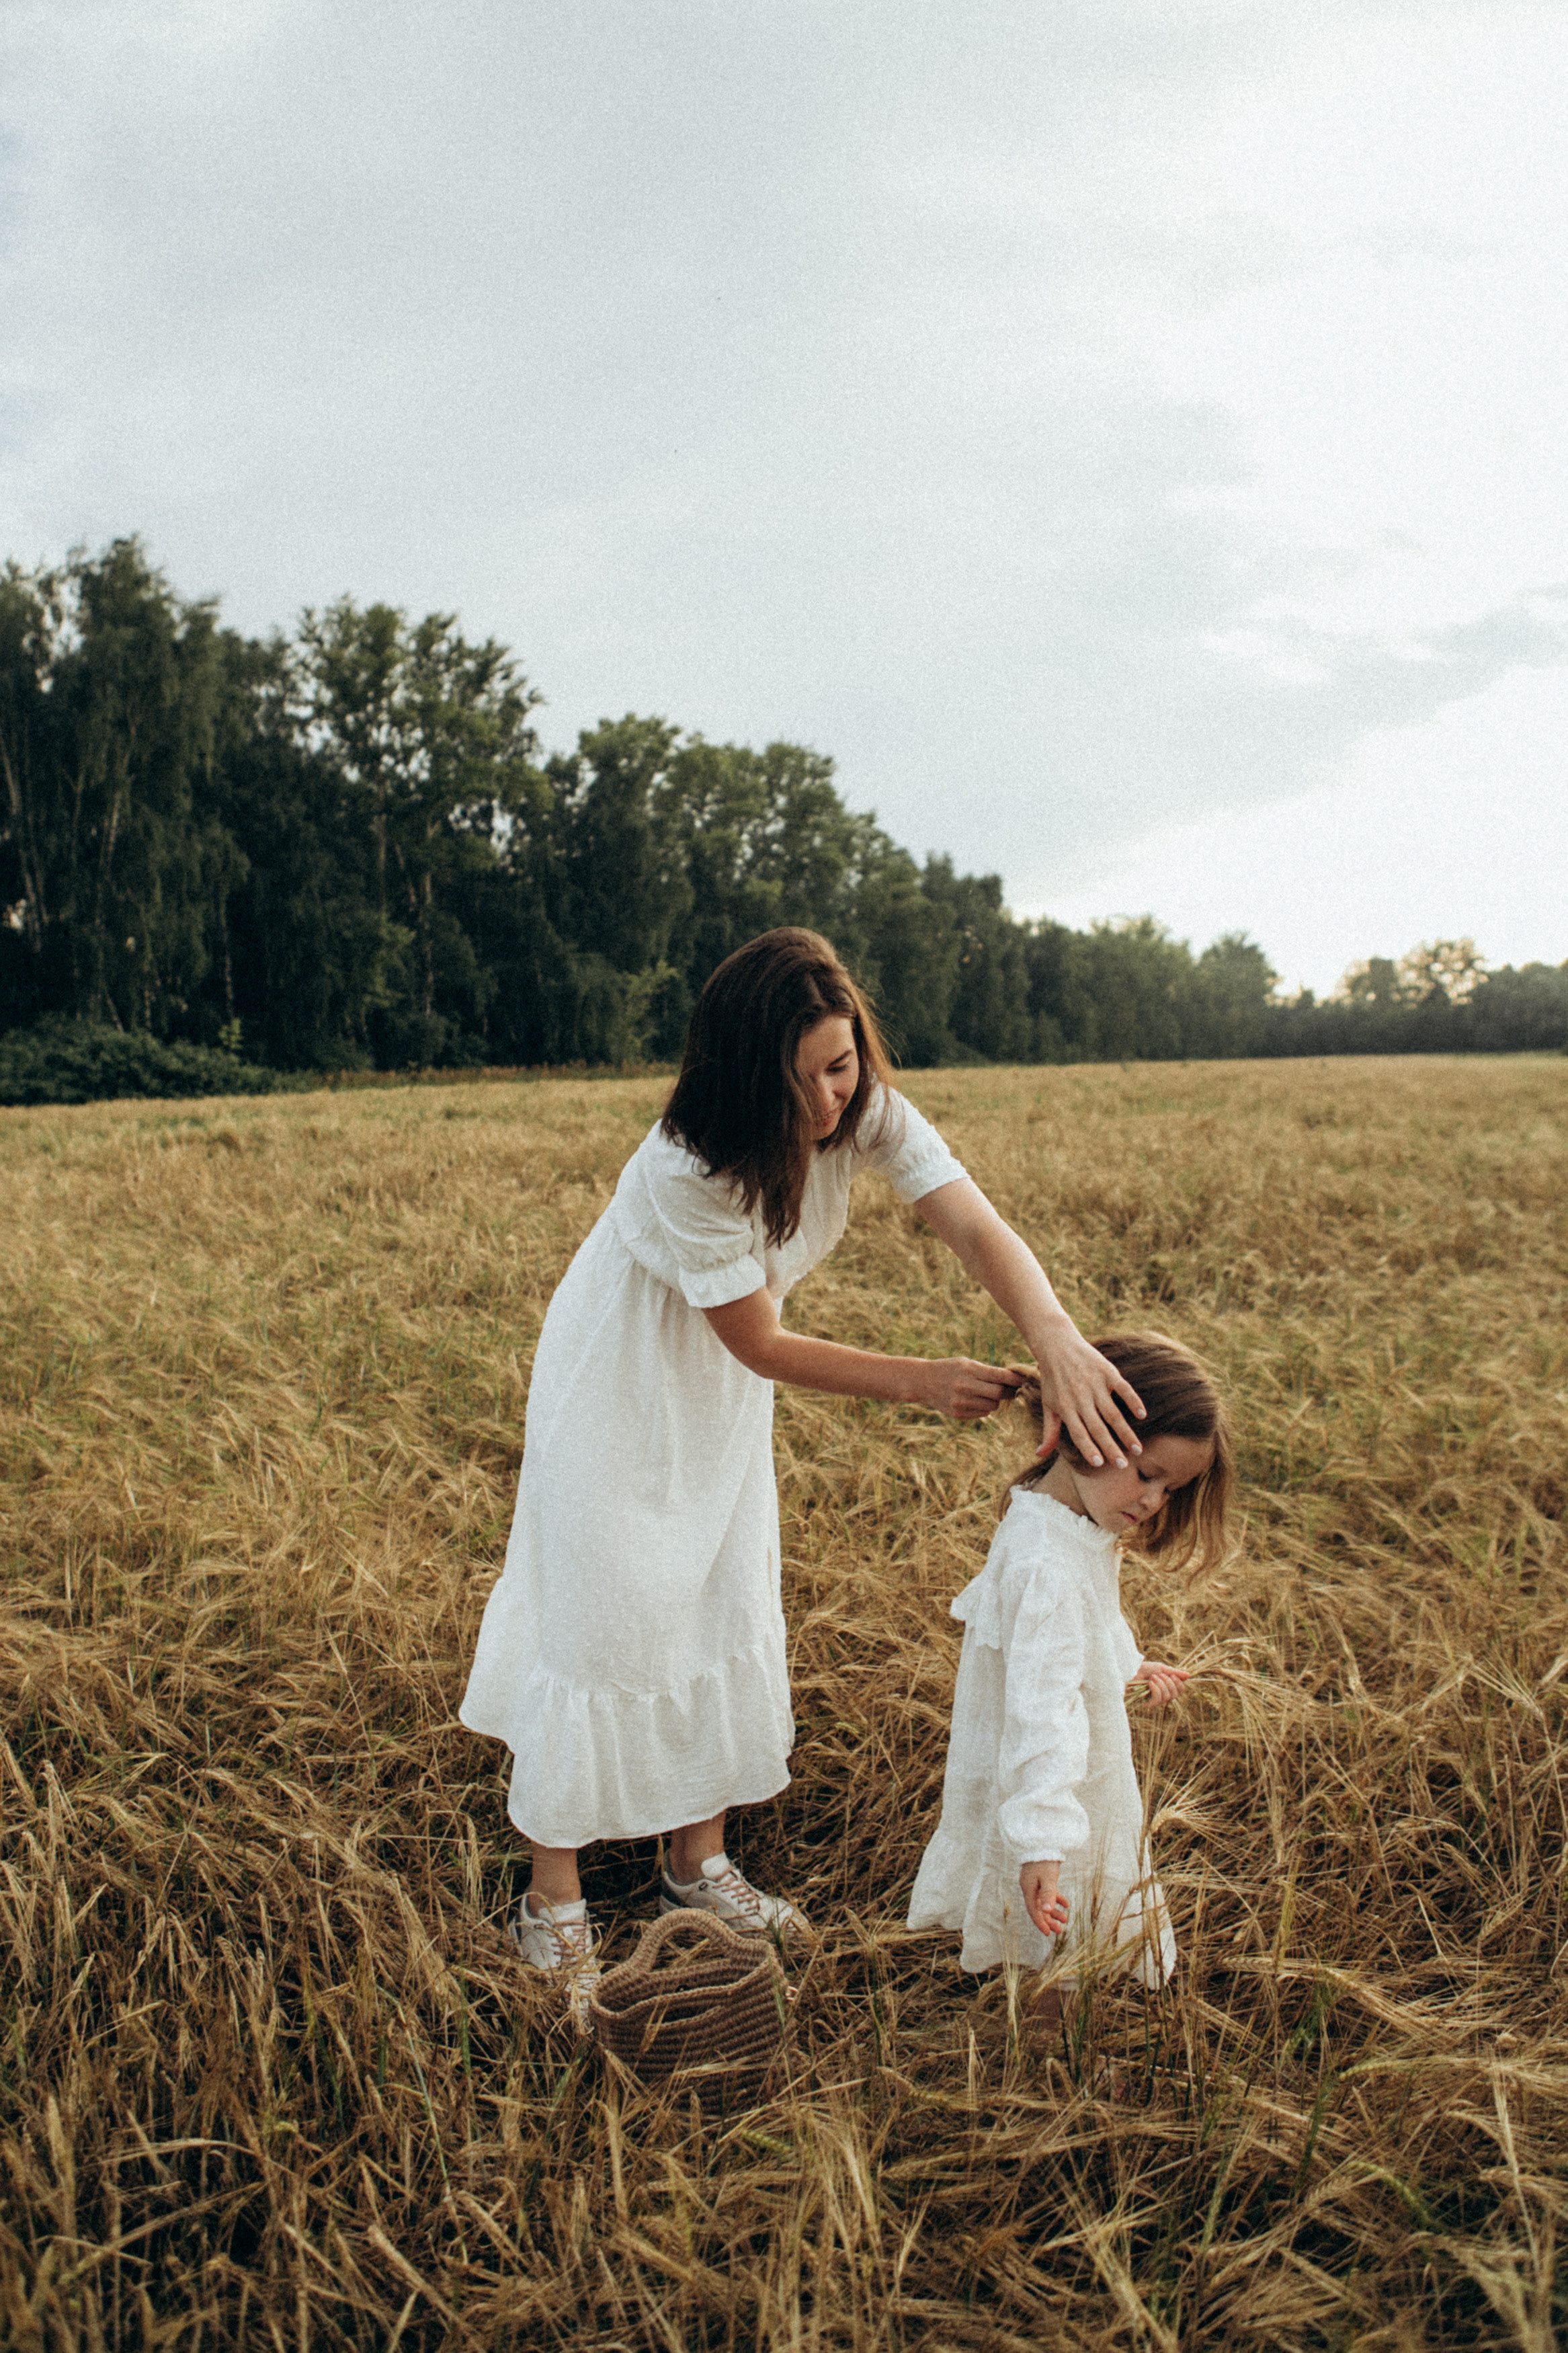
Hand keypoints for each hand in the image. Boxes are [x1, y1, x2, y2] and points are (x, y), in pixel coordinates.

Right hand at [913, 1358, 1026, 1421]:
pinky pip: (982, 1414)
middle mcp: (965, 1386)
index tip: (1025, 1380)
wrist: (922, 1381)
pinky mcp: (958, 1414)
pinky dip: (983, 1408)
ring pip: (992, 1406)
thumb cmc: (950, 1369)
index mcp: (969, 1370)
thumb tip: (1015, 1381)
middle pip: (999, 1394)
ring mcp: (961, 1402)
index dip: (1016, 1379)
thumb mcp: (966, 1363)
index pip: (1000, 1376)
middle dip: (1007, 1392)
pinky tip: (974, 1400)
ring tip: (986, 1394)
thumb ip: (988, 1372)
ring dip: (994, 1401)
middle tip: (1010, 1390)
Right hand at [1020, 1860, 1069, 1938]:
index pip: (1033, 1910)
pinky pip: (1048, 1893)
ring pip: (1043, 1902)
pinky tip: (1066, 1904)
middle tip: (1060, 1931)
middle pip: (1038, 1908)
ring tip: (1065, 1919)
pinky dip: (1056, 1899)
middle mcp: (1030, 1888)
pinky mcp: (1041, 1878)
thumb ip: (1048, 1894)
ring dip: (1054, 1911)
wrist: (1042, 1841)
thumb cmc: (1045, 1859)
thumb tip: (1046, 1911)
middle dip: (1049, 1920)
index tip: (1048, 1934)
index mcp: (1028, 1889)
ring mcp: (1035, 1883)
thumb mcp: (1048, 1878)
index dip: (1040, 1923)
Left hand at [1032, 1324, 1144, 1467]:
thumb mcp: (1048, 1405)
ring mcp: (1094, 1384)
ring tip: (1136, 1449)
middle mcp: (1080, 1397)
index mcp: (1065, 1407)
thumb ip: (1049, 1432)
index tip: (1099, 1464)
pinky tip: (1142, 1415)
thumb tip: (1040, 1455)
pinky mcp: (1107, 1371)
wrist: (1057, 1345)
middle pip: (1097, 1427)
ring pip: (1112, 1412)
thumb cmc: (1052, 1380)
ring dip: (1125, 1432)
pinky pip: (1123, 1388)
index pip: (1078, 1433)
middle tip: (1124, 1466)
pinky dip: (1133, 1401)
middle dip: (1111, 1448)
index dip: (1088, 1448)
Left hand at [1137, 1660, 1188, 1708]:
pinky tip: (1149, 1683)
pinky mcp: (1147, 1704)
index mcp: (1167, 1687)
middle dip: (1169, 1683)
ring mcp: (1155, 1700)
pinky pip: (1158, 1700)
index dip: (1179, 1684)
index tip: (1173, 1675)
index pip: (1180, 1691)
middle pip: (1175, 1694)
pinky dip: (1156, 1690)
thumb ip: (1174, 1673)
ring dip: (1160, 1685)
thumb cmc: (1143, 1669)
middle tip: (1159, 1675)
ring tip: (1152, 1677)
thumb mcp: (1161, 1668)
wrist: (1130, 1671)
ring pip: (1167, 1697)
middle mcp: (1163, 1695)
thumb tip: (1189, 1676)